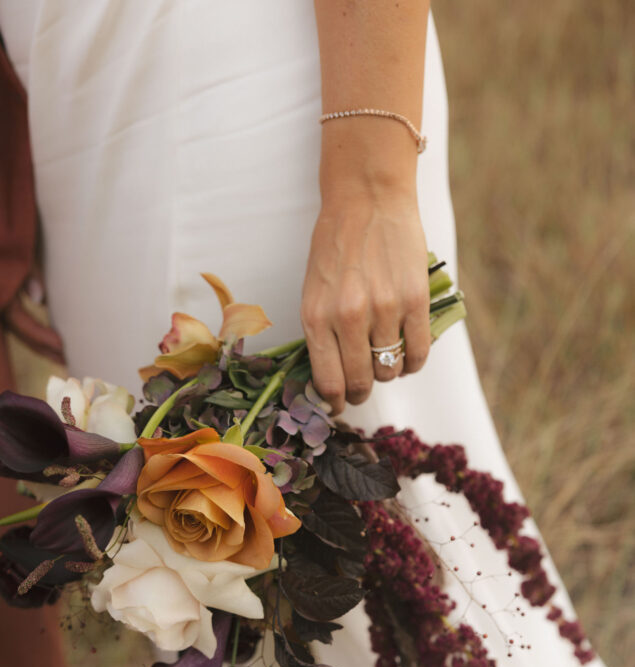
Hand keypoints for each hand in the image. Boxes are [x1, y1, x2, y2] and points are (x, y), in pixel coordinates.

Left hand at [300, 184, 430, 414]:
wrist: (367, 197)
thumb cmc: (336, 245)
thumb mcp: (313, 291)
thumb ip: (320, 333)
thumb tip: (329, 379)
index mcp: (317, 317)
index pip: (328, 382)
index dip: (335, 402)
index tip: (338, 406)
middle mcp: (349, 317)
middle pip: (360, 382)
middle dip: (361, 392)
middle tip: (362, 386)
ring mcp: (384, 309)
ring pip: (389, 370)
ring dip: (388, 372)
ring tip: (384, 356)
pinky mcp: (414, 300)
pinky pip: (418, 353)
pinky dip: (413, 362)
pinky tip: (407, 353)